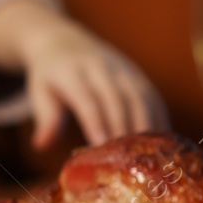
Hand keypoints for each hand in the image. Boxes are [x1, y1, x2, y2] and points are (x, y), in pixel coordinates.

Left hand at [0, 0, 168, 148]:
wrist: (67, 43)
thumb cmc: (52, 77)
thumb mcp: (40, 93)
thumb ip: (46, 117)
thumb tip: (42, 145)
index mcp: (71, 72)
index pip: (86, 98)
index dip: (95, 121)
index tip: (100, 145)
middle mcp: (100, 67)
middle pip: (116, 100)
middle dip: (122, 129)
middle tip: (125, 159)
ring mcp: (123, 69)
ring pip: (139, 98)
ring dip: (145, 127)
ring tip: (147, 155)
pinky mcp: (138, 75)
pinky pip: (153, 97)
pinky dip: (159, 120)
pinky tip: (162, 143)